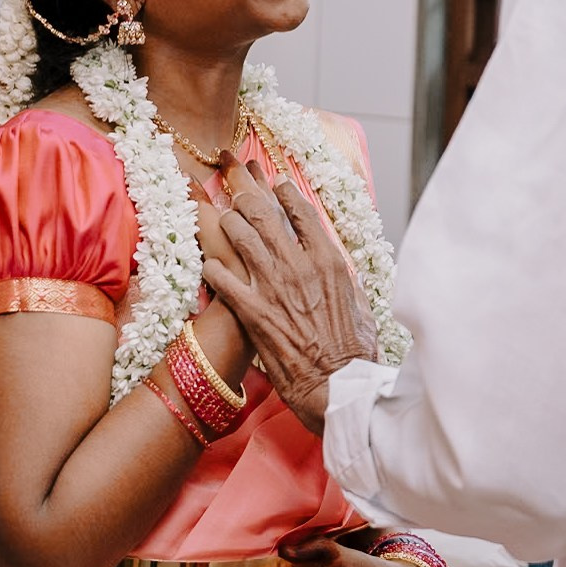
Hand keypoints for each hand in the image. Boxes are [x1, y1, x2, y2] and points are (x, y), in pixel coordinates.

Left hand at [201, 157, 375, 436]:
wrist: (339, 385)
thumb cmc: (353, 349)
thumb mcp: (357, 301)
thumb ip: (341, 277)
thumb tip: (334, 265)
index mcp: (328, 259)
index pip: (301, 210)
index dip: (282, 190)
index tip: (273, 182)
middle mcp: (300, 265)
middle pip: (264, 212)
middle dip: (245, 192)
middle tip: (234, 182)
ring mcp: (275, 286)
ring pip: (239, 235)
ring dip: (227, 223)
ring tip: (221, 219)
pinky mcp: (254, 310)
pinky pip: (223, 277)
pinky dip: (213, 267)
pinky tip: (208, 265)